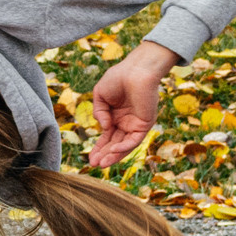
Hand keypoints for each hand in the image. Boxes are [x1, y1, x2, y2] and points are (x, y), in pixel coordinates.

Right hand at [87, 41, 179, 167]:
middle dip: (104, 154)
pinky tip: (112, 151)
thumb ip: (99, 112)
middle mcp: (126, 123)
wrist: (135, 70)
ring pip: (124, 145)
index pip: (107, 136)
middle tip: (93, 165)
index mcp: (116, 116)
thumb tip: (104, 128)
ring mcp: (136, 125)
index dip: (99, 147)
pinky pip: (133, 140)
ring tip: (101, 164)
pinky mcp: (144, 125)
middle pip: (114, 144)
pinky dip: (123, 147)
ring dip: (113, 155)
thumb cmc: (118, 77)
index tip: (90, 158)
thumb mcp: (100, 95)